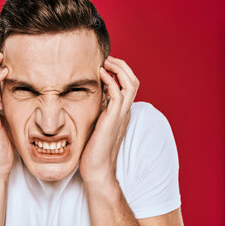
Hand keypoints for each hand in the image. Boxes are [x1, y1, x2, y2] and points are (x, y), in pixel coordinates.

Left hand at [79, 56, 139, 184]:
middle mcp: (124, 111)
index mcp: (121, 111)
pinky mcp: (113, 119)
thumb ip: (99, 108)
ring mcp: (121, 115)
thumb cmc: (94, 147)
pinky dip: (111, 80)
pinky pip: (117, 94)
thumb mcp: (97, 122)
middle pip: (133, 80)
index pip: (128, 84)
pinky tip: (100, 74)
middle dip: (121, 65)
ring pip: (130, 83)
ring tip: (105, 62)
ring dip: (118, 69)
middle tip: (106, 59)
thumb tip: (94, 93)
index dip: (119, 71)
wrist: (96, 168)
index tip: (104, 64)